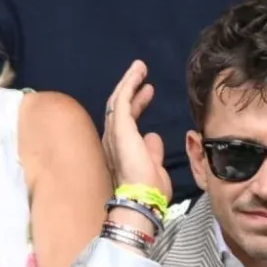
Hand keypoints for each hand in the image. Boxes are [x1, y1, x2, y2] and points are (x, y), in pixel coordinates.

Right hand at [102, 61, 167, 202]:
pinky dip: (129, 84)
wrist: (142, 199)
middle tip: (143, 77)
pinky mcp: (119, 128)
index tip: (148, 92)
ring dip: (129, 82)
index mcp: (120, 150)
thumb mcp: (154, 166)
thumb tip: (153, 136)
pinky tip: (138, 73)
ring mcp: (114, 134)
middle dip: (131, 90)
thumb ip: (152, 151)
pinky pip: (122, 100)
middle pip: (120, 109)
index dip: (137, 104)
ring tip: (140, 68)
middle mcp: (112, 140)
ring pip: (118, 101)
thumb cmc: (149, 190)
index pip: (127, 121)